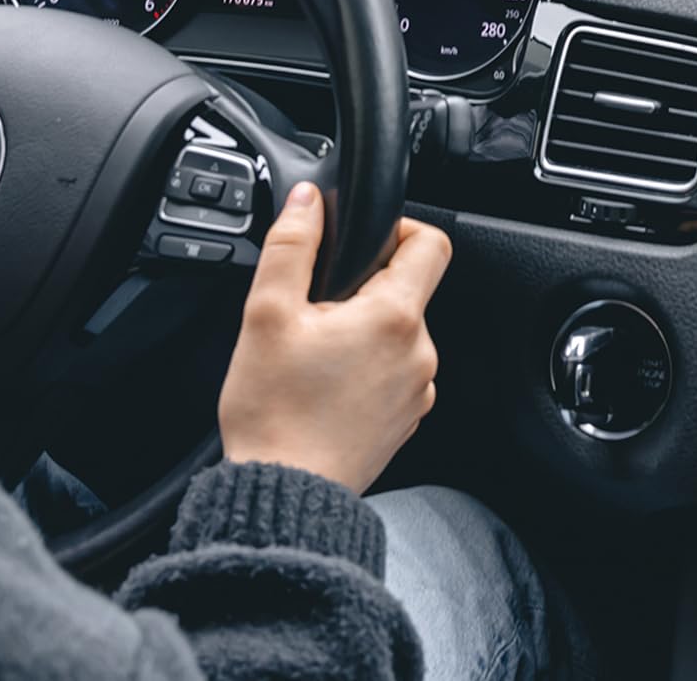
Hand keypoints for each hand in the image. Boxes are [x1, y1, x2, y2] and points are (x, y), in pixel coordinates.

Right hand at [218, 182, 451, 492]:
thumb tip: (307, 201)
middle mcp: (420, 351)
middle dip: (364, 290)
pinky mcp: (407, 418)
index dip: (399, 229)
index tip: (362, 243)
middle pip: (408, 290)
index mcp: (395, 316)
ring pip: (399, 334)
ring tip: (315, 355)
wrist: (284, 496)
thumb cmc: (274, 414)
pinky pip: (395, 372)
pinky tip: (326, 386)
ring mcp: (419, 388)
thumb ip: (291, 247)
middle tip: (315, 312)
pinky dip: (368, 368)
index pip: (431, 243)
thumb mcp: (265, 316)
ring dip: (364, 332)